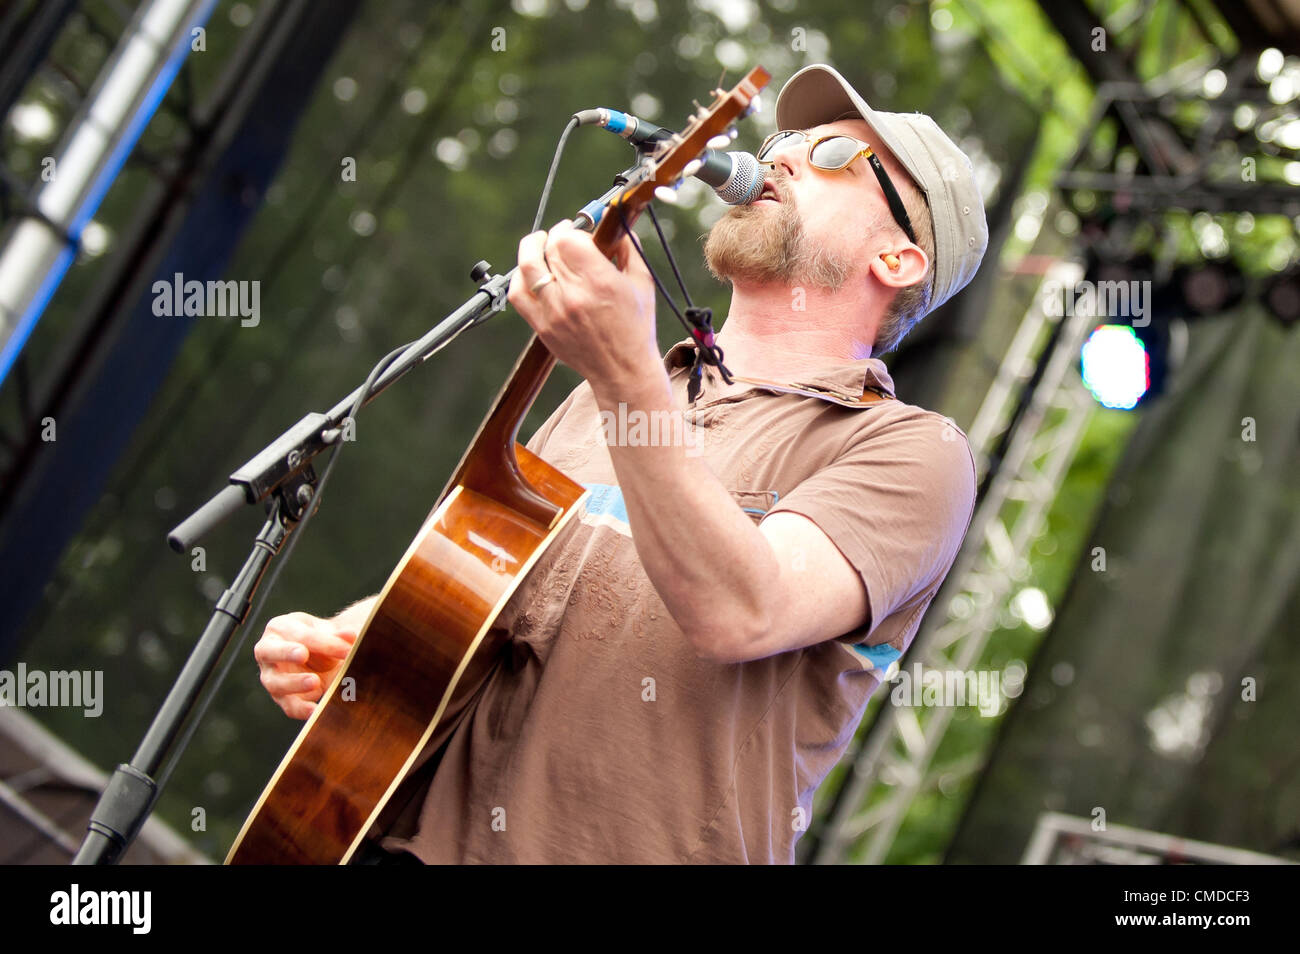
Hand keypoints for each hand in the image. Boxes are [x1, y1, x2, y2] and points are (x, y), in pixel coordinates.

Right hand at [254, 610, 359, 719]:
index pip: (299, 634)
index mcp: (280, 628)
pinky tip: (315, 711)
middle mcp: (267, 652)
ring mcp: (271, 676)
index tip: (346, 649)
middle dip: (287, 652)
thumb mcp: (329, 633)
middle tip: (304, 654)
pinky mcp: (282, 697)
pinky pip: (289, 705)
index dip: (323, 642)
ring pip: (276, 682)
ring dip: (295, 683)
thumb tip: (350, 635)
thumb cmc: (320, 640)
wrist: (319, 657)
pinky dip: (301, 709)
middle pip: (271, 651)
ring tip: (315, 682)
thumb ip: (339, 635)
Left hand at [506, 220, 661, 398]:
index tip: (579, 232)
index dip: (571, 230)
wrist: (622, 371)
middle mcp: (573, 296)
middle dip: (556, 236)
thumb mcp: (642, 283)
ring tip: (541, 245)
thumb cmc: (635, 327)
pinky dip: (521, 277)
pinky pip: (518, 294)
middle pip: (549, 249)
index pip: (568, 240)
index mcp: (601, 282)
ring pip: (527, 267)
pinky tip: (533, 272)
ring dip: (532, 248)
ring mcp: (553, 312)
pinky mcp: (542, 327)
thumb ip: (628, 248)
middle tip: (565, 237)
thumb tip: (613, 225)